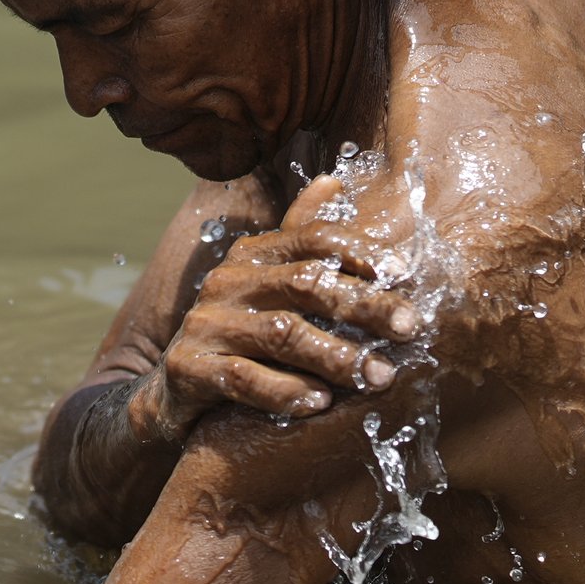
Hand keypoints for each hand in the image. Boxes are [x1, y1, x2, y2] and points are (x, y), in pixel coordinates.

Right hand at [153, 175, 418, 440]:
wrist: (173, 390)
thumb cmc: (241, 333)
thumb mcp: (267, 283)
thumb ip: (300, 238)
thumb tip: (335, 179)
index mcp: (253, 255)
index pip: (313, 238)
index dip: (361, 252)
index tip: (405, 275)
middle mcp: (227, 281)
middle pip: (306, 284)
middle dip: (364, 305)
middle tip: (411, 328)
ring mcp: (205, 324)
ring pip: (281, 333)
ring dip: (337, 355)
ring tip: (380, 376)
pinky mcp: (188, 369)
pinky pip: (244, 379)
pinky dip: (286, 391)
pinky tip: (321, 404)